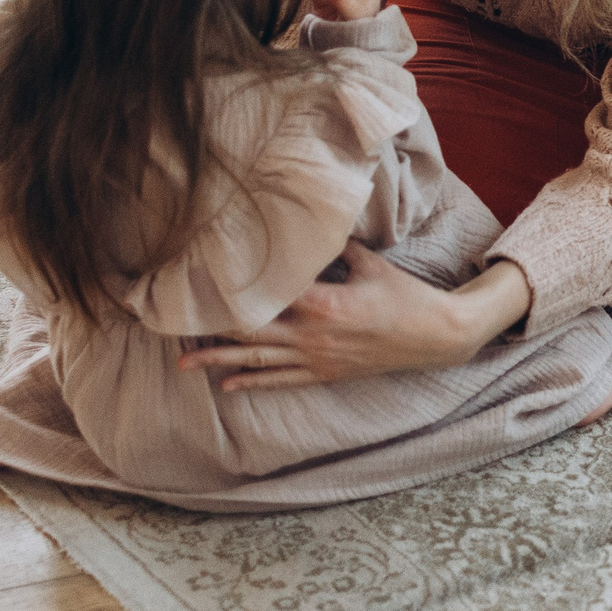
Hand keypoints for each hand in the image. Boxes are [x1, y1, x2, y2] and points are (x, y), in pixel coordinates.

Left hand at [177, 244, 532, 391]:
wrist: (437, 336)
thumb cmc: (407, 296)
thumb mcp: (373, 264)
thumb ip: (338, 248)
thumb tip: (313, 226)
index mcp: (325, 304)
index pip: (270, 299)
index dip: (234, 295)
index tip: (204, 285)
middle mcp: (315, 335)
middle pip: (253, 335)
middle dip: (213, 333)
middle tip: (174, 331)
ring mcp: (319, 358)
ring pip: (261, 362)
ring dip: (221, 361)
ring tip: (185, 364)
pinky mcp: (327, 373)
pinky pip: (283, 380)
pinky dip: (254, 382)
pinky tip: (228, 384)